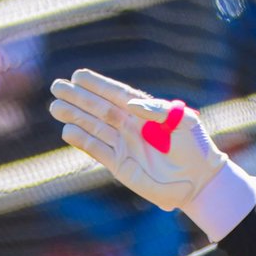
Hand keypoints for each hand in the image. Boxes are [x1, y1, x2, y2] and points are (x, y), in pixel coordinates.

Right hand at [49, 69, 228, 212]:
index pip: (117, 94)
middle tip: (57, 86)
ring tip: (56, 106)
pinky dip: (83, 141)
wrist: (199, 179)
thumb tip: (131, 103)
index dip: (97, 84)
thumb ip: (158, 110)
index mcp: (145, 112)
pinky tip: (68, 131)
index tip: (78, 75)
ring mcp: (124, 145)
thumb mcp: (184, 122)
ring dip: (75, 116)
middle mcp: (130, 126)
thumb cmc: (195, 147)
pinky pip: (97, 150)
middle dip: (79, 97)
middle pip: (100, 108)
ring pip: (94, 127)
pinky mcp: (120, 165)